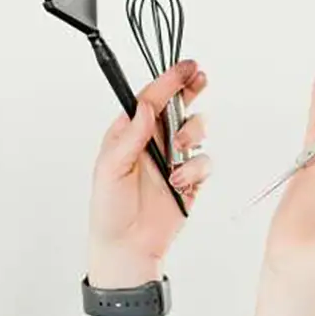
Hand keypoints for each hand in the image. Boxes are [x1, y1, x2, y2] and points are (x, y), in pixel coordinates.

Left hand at [87, 60, 210, 286]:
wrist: (127, 247)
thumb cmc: (109, 209)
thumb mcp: (110, 170)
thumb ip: (131, 137)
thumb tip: (145, 107)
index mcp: (129, 132)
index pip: (150, 99)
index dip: (168, 80)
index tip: (185, 68)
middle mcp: (153, 140)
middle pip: (178, 105)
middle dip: (190, 89)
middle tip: (199, 79)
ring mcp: (174, 159)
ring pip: (196, 129)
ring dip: (192, 134)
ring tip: (178, 151)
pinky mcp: (191, 179)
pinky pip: (204, 161)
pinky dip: (196, 168)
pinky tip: (181, 182)